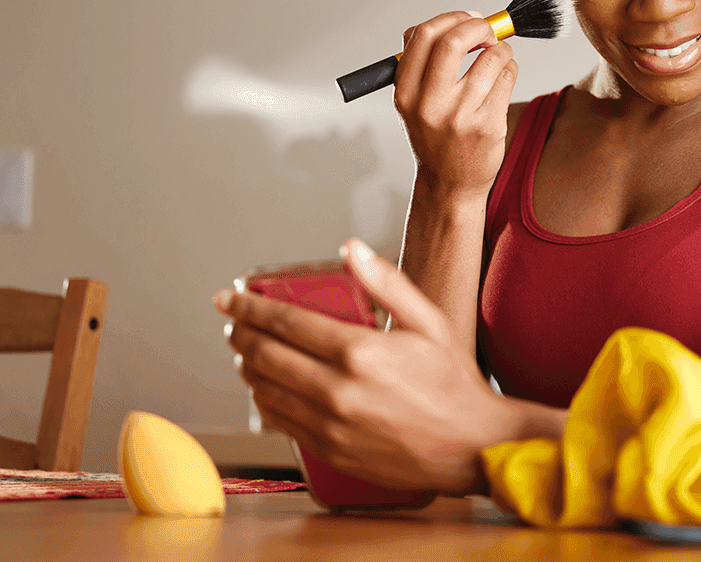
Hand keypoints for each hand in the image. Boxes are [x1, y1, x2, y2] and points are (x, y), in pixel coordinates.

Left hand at [213, 239, 513, 494]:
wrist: (471, 447)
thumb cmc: (453, 382)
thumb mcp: (429, 322)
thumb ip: (387, 283)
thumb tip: (350, 249)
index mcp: (359, 352)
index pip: (286, 321)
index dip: (249, 306)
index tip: (229, 296)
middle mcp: (338, 390)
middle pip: (266, 355)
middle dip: (241, 333)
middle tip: (234, 322)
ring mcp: (330, 425)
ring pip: (266, 390)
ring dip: (247, 366)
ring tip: (244, 351)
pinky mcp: (330, 451)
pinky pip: (280, 423)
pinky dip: (263, 400)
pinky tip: (263, 387)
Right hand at [393, 11, 517, 198]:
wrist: (449, 184)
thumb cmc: (435, 136)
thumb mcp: (412, 101)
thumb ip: (420, 62)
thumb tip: (447, 22)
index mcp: (406, 93)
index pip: (423, 36)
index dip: (451, 18)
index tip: (466, 20)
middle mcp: (429, 104)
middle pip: (454, 41)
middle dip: (478, 26)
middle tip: (487, 31)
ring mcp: (460, 116)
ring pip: (490, 57)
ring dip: (501, 49)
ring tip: (498, 58)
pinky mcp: (488, 125)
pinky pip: (507, 78)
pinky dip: (510, 69)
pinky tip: (502, 79)